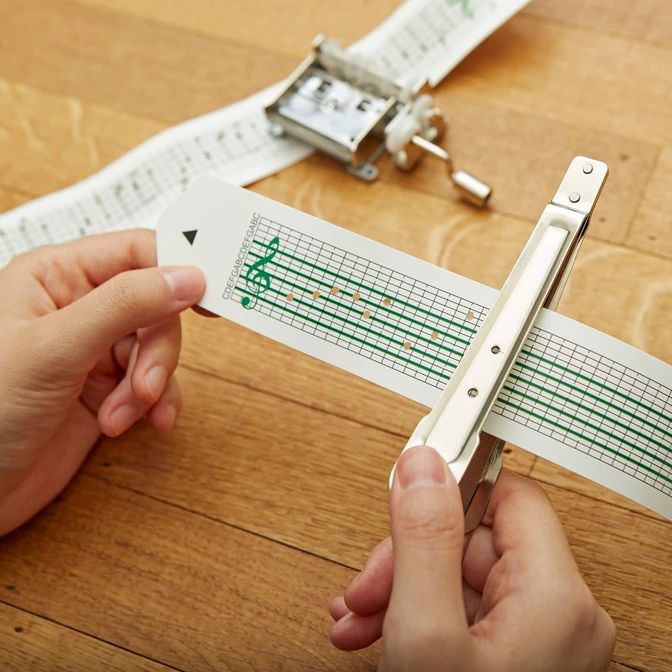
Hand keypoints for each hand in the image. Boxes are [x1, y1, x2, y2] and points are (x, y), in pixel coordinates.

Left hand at [0, 230, 204, 535]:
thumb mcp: (55, 349)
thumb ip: (124, 305)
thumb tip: (188, 277)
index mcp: (57, 277)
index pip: (136, 253)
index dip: (177, 270)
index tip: (211, 296)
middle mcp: (79, 307)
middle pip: (156, 305)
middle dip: (156, 351)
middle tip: (144, 386)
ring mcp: (94, 350)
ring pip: (157, 347)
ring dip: (150, 384)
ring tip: (122, 416)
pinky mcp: (106, 388)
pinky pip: (153, 383)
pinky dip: (153, 404)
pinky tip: (138, 424)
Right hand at [329, 446, 614, 671]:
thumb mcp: (425, 630)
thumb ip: (422, 535)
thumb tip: (421, 464)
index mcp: (557, 596)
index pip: (507, 495)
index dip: (452, 488)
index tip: (406, 486)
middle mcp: (560, 613)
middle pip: (473, 539)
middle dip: (407, 556)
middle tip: (366, 586)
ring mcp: (539, 638)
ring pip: (458, 575)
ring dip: (400, 587)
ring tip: (359, 616)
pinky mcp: (516, 656)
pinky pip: (462, 609)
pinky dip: (415, 612)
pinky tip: (376, 630)